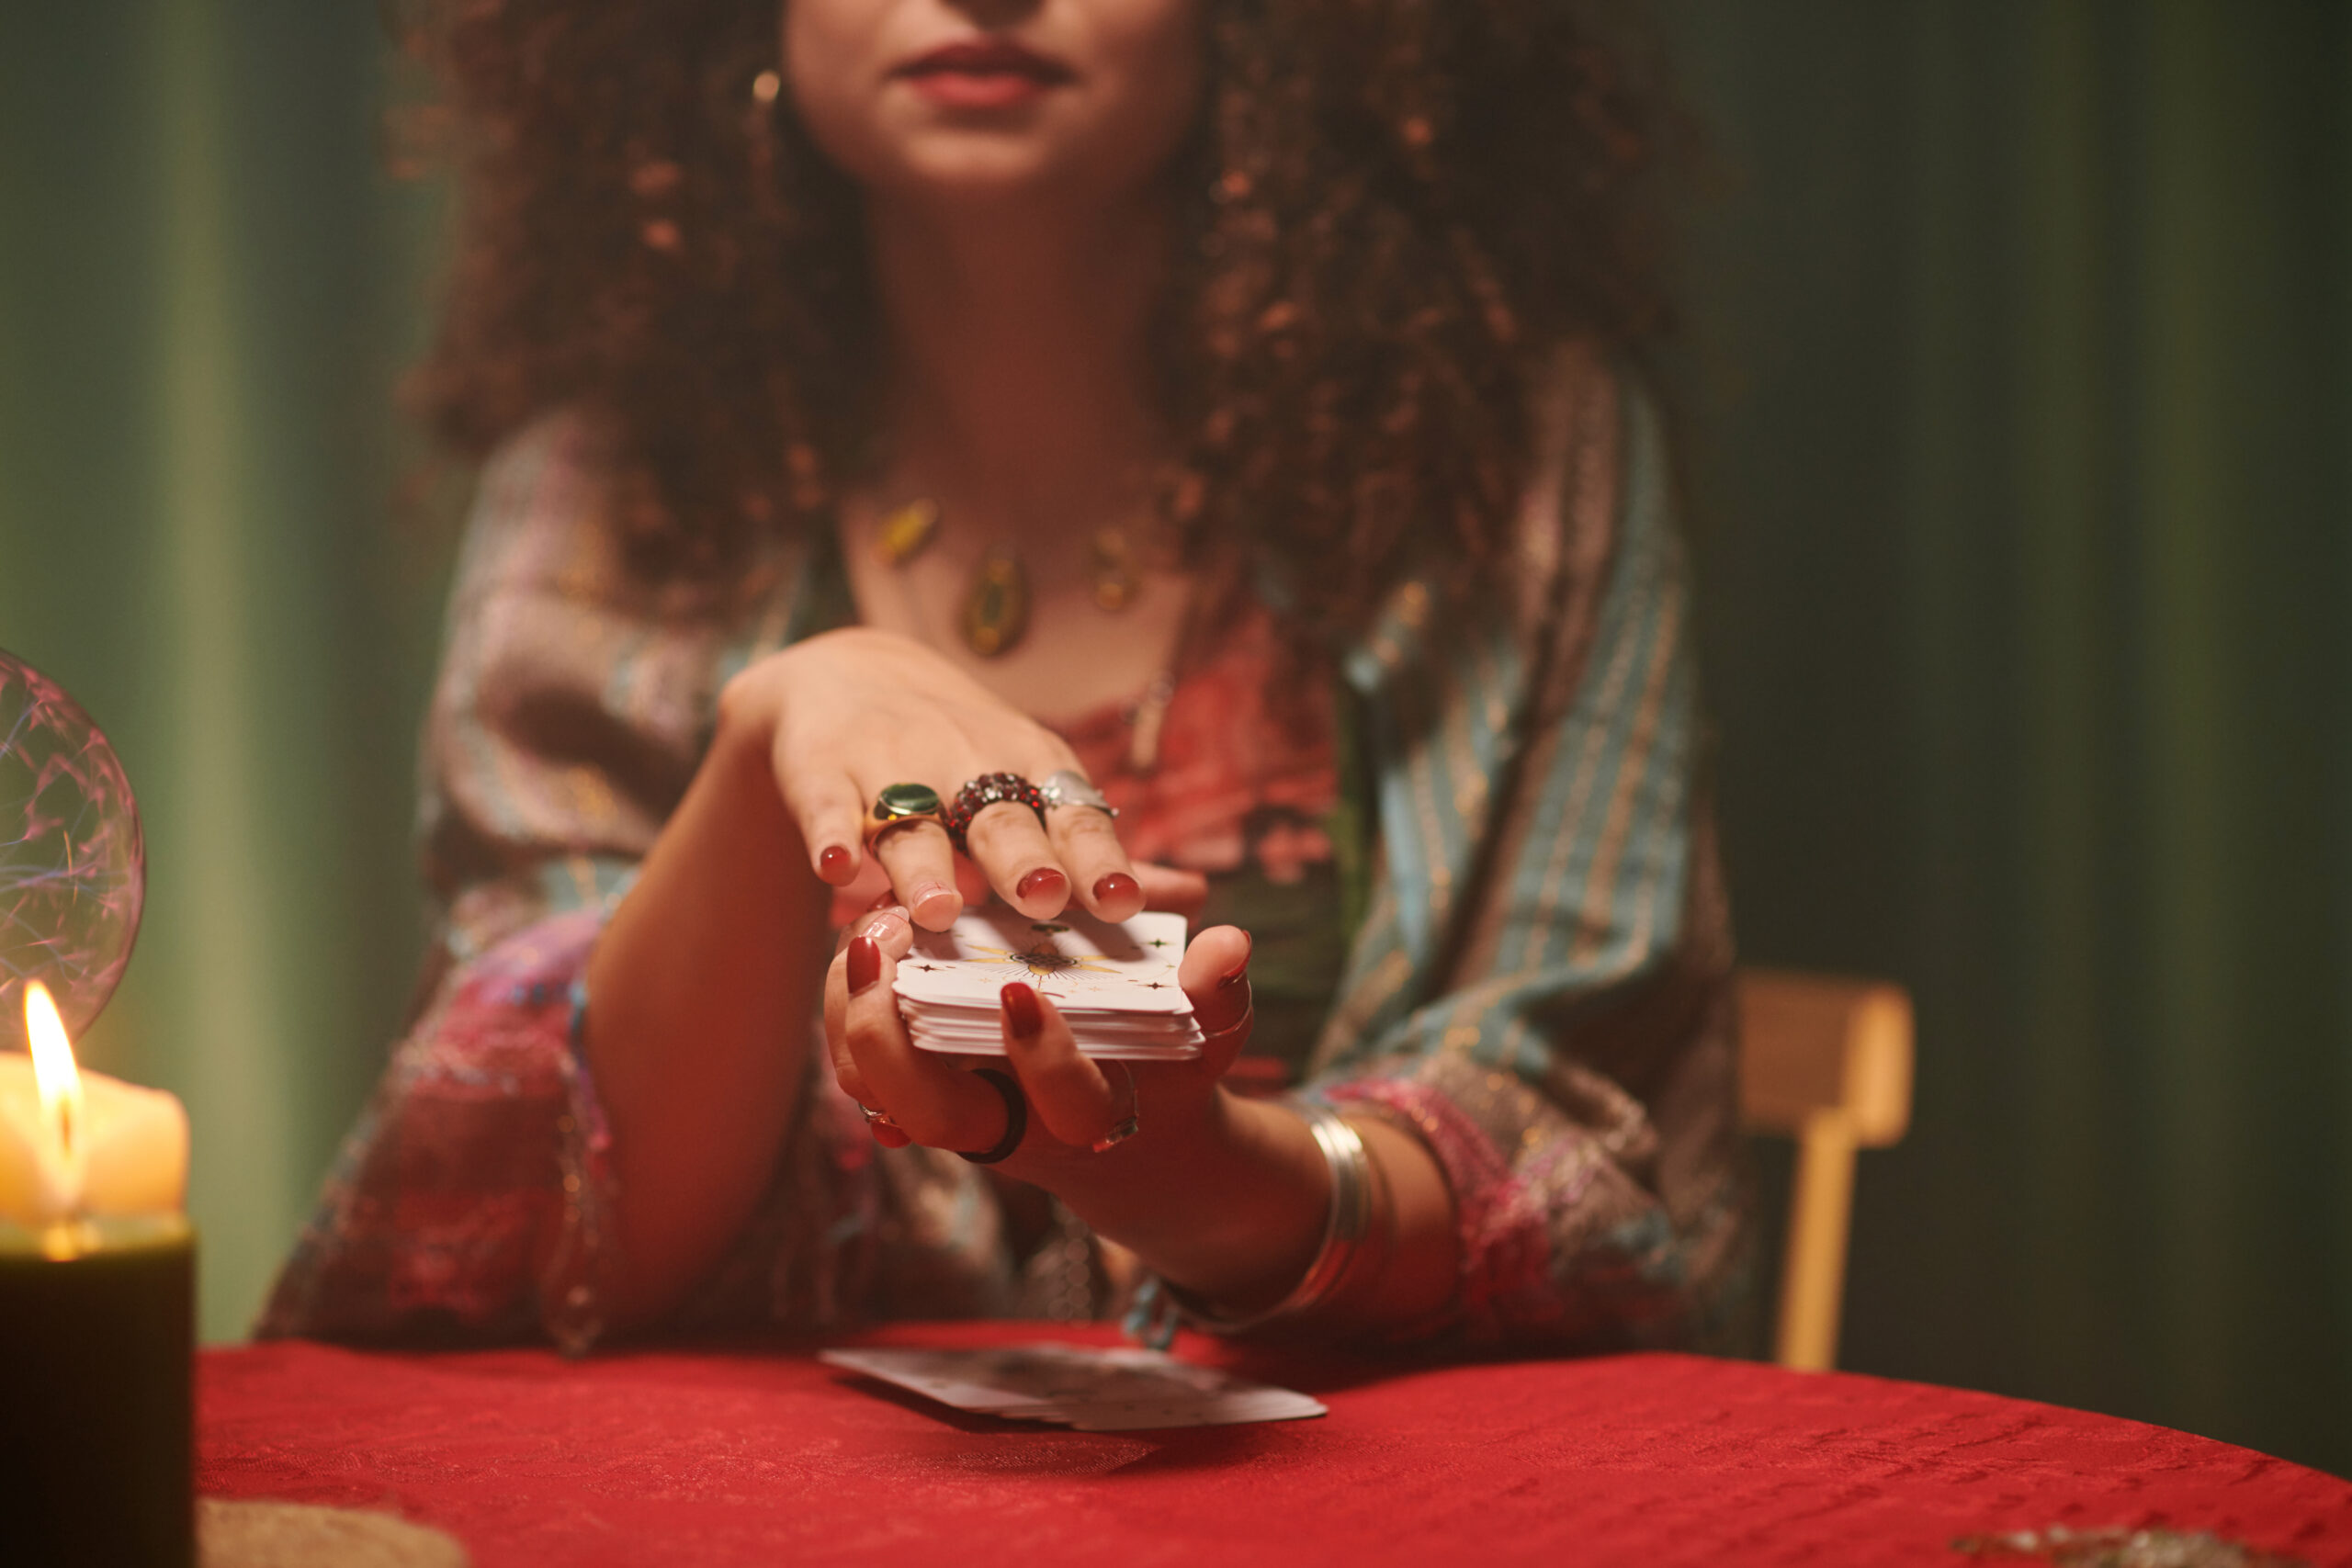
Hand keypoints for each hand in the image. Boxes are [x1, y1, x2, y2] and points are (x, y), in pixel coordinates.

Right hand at [721, 627, 1143, 929]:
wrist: (846, 677)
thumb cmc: (962, 757)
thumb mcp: (1030, 786)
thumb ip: (1095, 851)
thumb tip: (1195, 895)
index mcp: (1030, 768)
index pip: (1070, 814)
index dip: (1094, 856)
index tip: (1119, 901)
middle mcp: (966, 761)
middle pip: (997, 815)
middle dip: (1021, 856)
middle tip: (1044, 896)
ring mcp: (889, 764)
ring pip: (909, 818)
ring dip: (923, 865)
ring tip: (939, 910)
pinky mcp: (820, 768)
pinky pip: (824, 805)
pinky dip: (828, 833)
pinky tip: (836, 868)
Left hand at [823, 905, 1252, 1175]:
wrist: (1134, 1140)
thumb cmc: (1171, 1070)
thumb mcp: (1208, 1034)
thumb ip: (1216, 991)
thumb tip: (1228, 943)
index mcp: (1091, 1116)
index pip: (1064, 1103)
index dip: (1042, 1056)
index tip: (1022, 987)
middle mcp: (1015, 1127)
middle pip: (933, 1115)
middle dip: (894, 1040)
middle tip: (886, 947)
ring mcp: (961, 1116)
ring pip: (879, 1092)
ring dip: (856, 1017)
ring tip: (865, 933)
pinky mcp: (925, 1093)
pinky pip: (863, 1070)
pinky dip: (848, 1014)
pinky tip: (858, 948)